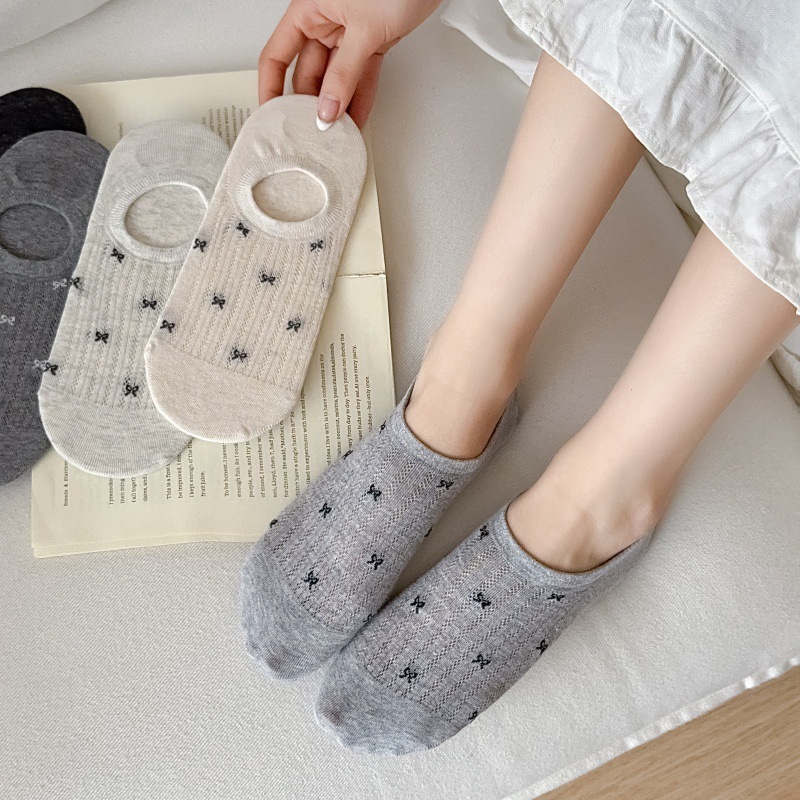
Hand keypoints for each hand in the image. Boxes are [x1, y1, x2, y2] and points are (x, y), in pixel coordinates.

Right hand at [259, 0, 442, 127]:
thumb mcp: (364, 29)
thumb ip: (345, 73)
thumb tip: (328, 106)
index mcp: (309, 11)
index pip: (277, 56)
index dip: (271, 87)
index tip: (273, 115)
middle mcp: (325, 22)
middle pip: (307, 73)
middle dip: (310, 104)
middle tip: (312, 133)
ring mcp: (349, 34)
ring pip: (335, 79)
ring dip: (337, 107)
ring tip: (336, 133)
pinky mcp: (373, 42)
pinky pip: (360, 76)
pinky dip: (359, 98)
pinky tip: (356, 119)